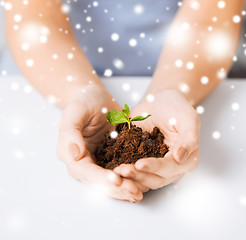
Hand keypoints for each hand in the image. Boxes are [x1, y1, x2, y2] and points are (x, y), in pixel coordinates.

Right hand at [56, 84, 145, 201]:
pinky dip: (130, 180)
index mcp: (71, 154)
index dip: (100, 178)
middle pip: (99, 182)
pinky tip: (142, 184)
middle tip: (134, 191)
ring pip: (110, 182)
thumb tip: (74, 155)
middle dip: (116, 189)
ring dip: (124, 189)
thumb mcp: (74, 112)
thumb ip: (70, 133)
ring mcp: (98, 162)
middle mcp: (84, 163)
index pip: (85, 171)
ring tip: (139, 193)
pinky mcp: (111, 159)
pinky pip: (120, 173)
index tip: (117, 179)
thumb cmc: (83, 102)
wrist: (95, 98)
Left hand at [114, 89, 199, 189]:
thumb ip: (189, 138)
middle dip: (138, 176)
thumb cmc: (176, 107)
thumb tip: (180, 158)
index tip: (139, 164)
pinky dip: (125, 173)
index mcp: (186, 159)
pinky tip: (112, 169)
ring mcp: (156, 167)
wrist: (160, 102)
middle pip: (156, 179)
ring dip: (130, 178)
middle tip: (122, 170)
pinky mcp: (143, 162)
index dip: (155, 167)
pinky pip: (134, 172)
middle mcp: (172, 168)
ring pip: (144, 179)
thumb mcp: (187, 118)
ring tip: (116, 171)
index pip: (170, 168)